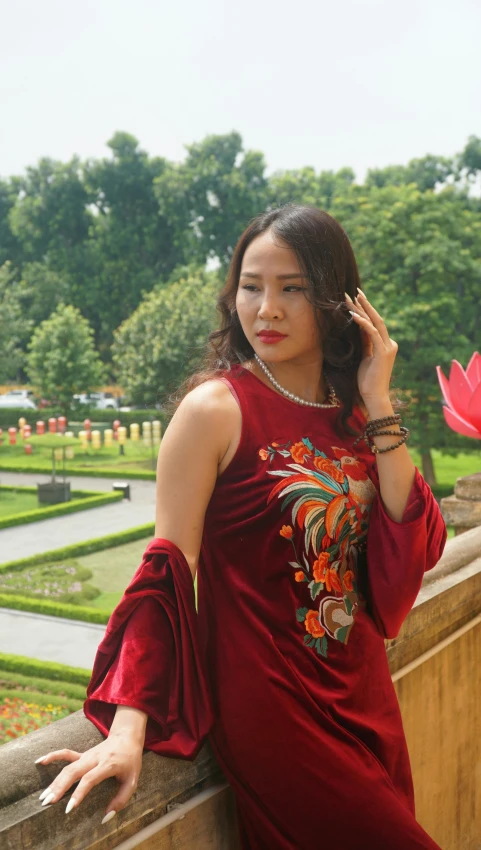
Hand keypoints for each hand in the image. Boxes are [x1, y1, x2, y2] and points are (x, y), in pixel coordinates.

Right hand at [35, 733, 142, 822]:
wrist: (127, 737)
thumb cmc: (131, 761)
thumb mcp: (132, 781)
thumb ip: (121, 800)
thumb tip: (106, 817)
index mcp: (107, 764)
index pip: (89, 779)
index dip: (78, 793)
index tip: (68, 808)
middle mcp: (94, 758)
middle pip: (73, 771)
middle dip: (60, 787)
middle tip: (48, 802)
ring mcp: (87, 755)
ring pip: (67, 766)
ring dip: (55, 781)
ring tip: (43, 796)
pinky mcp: (83, 754)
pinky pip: (66, 753)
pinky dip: (52, 756)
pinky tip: (39, 761)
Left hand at [344, 287, 397, 402]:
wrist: (374, 396)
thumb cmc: (367, 380)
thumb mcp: (365, 357)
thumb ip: (365, 342)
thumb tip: (360, 327)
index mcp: (386, 345)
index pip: (374, 324)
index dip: (365, 311)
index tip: (355, 300)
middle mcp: (390, 343)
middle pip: (376, 319)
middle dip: (365, 304)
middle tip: (355, 291)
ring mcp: (388, 347)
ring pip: (375, 323)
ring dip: (362, 310)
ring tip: (351, 299)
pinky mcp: (383, 353)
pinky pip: (372, 333)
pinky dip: (363, 323)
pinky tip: (354, 315)